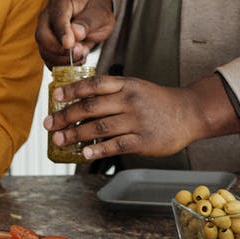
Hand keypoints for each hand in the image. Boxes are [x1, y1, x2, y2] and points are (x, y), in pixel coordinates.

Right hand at [34, 0, 115, 67]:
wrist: (94, 15)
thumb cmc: (96, 11)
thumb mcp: (100, 14)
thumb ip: (88, 22)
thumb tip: (76, 33)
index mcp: (61, 3)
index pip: (57, 19)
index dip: (62, 33)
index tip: (69, 45)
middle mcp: (48, 16)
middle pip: (42, 36)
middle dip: (60, 50)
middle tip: (78, 53)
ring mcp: (45, 31)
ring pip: (44, 50)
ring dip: (62, 60)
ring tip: (81, 56)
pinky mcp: (47, 45)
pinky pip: (48, 59)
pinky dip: (61, 65)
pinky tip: (76, 61)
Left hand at [43, 75, 207, 160]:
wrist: (190, 112)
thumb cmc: (158, 102)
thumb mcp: (137, 87)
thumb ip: (113, 93)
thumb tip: (81, 104)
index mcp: (127, 85)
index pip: (94, 84)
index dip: (72, 90)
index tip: (55, 97)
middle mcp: (130, 100)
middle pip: (91, 107)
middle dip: (66, 116)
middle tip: (49, 124)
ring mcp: (137, 120)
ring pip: (100, 127)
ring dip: (76, 134)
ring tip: (60, 140)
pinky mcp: (144, 140)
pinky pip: (116, 145)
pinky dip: (98, 149)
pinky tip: (84, 153)